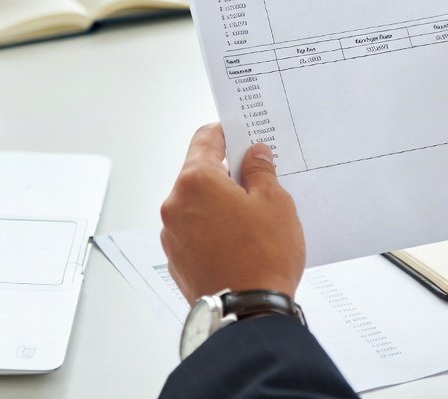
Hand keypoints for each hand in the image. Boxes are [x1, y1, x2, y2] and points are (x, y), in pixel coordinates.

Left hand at [160, 125, 304, 303]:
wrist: (248, 313)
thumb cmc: (262, 258)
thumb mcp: (274, 202)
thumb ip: (260, 171)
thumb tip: (254, 155)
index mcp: (196, 182)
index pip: (205, 140)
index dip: (225, 134)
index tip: (240, 135)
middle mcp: (175, 205)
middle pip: (199, 174)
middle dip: (226, 174)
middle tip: (257, 180)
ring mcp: (172, 235)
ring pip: (196, 205)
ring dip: (219, 204)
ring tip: (252, 219)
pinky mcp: (177, 260)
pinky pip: (194, 232)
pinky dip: (212, 229)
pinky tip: (239, 241)